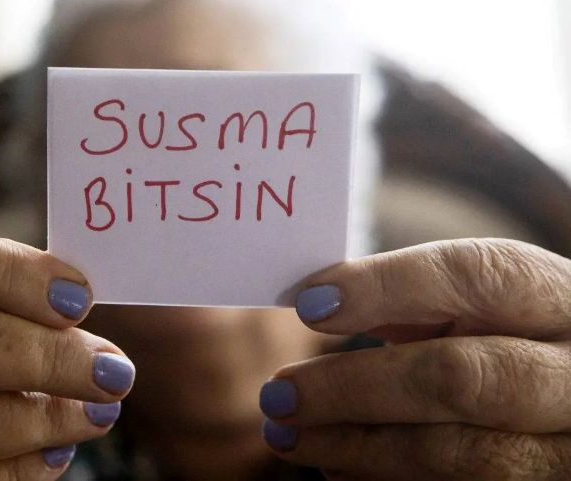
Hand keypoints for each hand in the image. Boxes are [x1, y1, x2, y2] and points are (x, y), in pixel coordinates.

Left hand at [260, 239, 570, 479]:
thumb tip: (316, 301)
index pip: (473, 277)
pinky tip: (336, 465)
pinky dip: (386, 480)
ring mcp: (567, 446)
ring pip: (461, 456)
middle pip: (461, 379)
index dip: (385, 288)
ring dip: (357, 448)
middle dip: (356, 388)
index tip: (308, 305)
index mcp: (551, 297)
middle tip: (278, 394)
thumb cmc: (514, 333)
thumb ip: (416, 297)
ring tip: (286, 435)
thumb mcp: (484, 302)